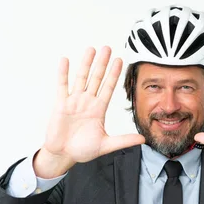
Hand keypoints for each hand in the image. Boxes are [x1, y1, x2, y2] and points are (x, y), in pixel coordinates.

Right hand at [35, 47, 144, 177]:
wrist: (63, 155)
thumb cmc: (83, 150)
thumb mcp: (106, 145)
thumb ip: (124, 140)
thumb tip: (143, 139)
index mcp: (98, 110)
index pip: (108, 88)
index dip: (114, 75)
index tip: (120, 61)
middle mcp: (87, 102)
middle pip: (96, 78)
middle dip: (102, 63)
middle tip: (107, 48)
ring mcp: (74, 102)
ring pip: (81, 78)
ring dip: (86, 64)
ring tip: (91, 49)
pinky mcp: (60, 104)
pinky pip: (62, 86)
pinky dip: (63, 73)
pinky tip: (65, 60)